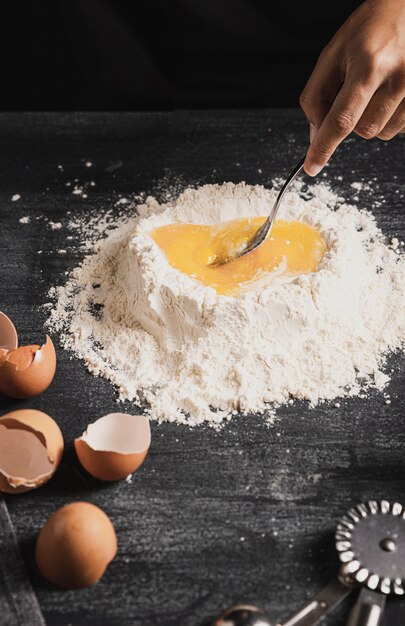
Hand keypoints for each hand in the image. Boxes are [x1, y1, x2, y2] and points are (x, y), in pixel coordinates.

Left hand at [300, 0, 404, 175]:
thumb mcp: (334, 53)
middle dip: (352, 120)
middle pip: (363, 131)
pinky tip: (392, 93)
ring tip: (377, 88)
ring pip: (382, 133)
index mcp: (369, 65)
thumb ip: (317, 95)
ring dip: (372, 119)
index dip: (324, 147)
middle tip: (356, 93)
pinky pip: (401, 128)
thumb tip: (316, 134)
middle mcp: (397, 78)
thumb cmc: (371, 27)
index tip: (312, 166)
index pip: (341, 120)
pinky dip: (390, 117)